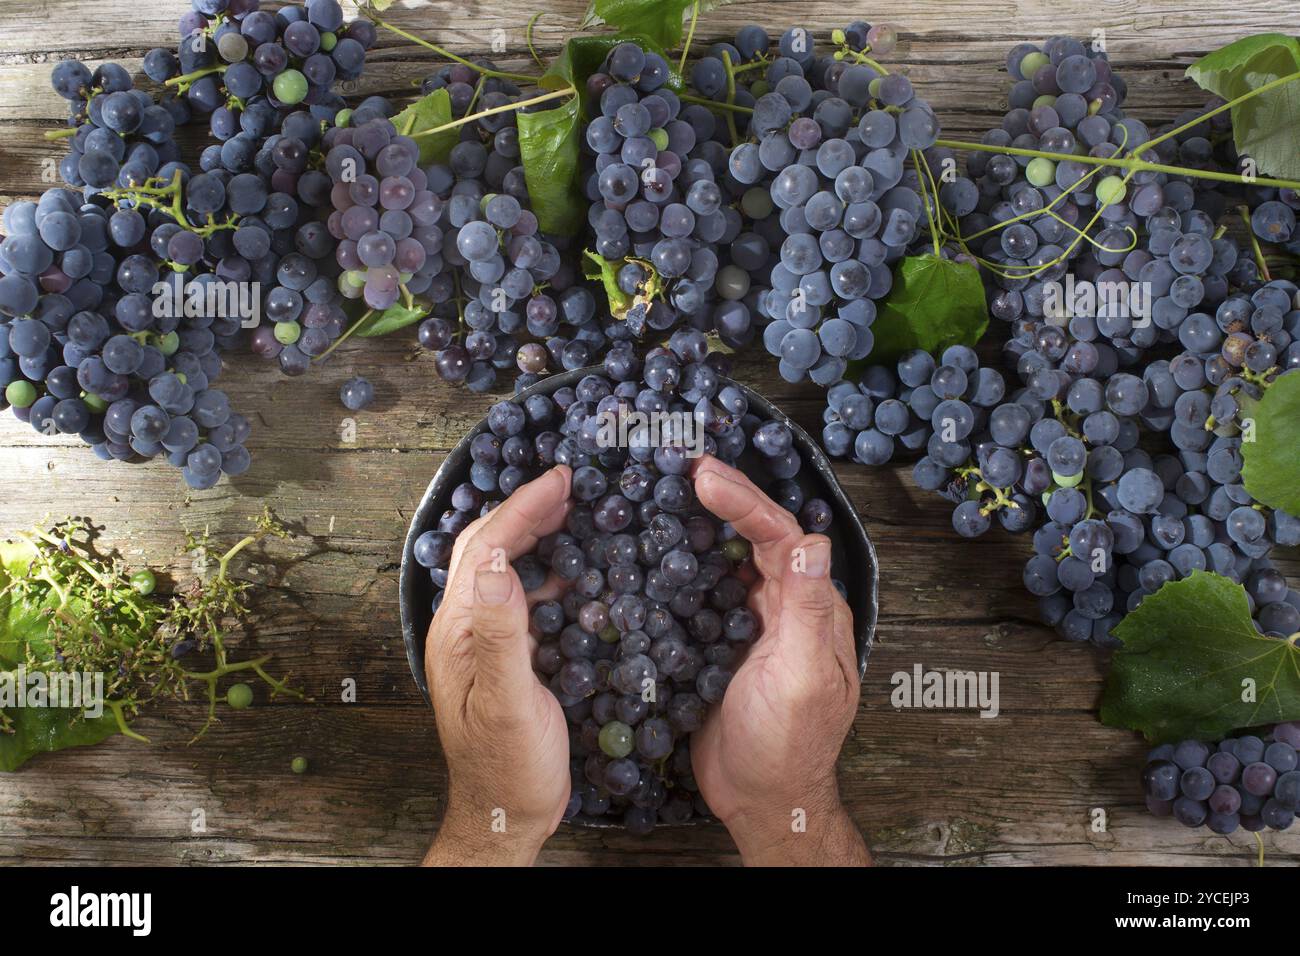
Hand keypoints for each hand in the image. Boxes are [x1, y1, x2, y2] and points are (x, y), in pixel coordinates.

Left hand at [422, 465, 572, 865]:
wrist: (506, 815)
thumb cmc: (508, 766)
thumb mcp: (507, 701)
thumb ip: (501, 634)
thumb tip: (500, 564)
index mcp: (458, 630)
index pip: (488, 550)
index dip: (522, 508)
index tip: (560, 480)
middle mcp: (465, 628)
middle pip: (490, 550)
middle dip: (526, 511)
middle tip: (569, 484)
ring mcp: (483, 642)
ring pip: (505, 570)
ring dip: (535, 536)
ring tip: (572, 513)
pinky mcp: (507, 658)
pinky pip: (523, 599)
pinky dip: (547, 573)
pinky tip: (574, 572)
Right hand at [692, 455, 868, 865]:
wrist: (761, 799)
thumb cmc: (789, 747)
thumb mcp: (804, 679)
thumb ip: (810, 612)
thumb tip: (811, 543)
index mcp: (812, 608)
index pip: (780, 536)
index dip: (745, 502)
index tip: (705, 477)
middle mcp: (785, 607)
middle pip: (755, 536)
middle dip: (724, 498)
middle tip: (684, 465)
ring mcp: (752, 624)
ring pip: (727, 559)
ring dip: (701, 524)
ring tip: (668, 491)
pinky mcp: (720, 644)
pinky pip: (701, 593)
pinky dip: (682, 566)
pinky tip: (656, 552)